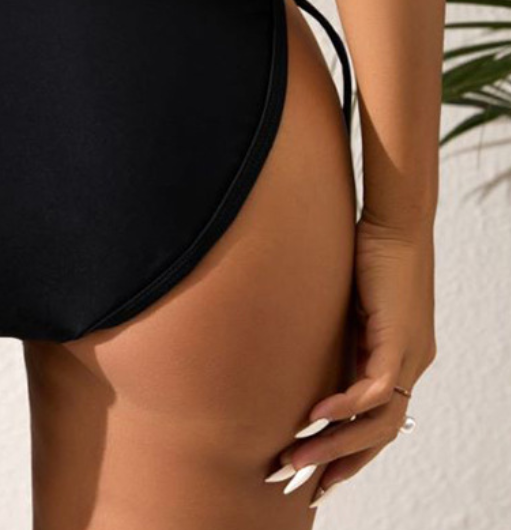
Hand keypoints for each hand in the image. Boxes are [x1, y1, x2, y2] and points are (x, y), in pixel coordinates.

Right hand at [266, 213, 435, 506]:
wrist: (395, 221)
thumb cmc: (368, 250)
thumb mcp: (347, 302)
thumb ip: (335, 331)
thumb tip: (294, 343)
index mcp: (397, 358)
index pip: (376, 423)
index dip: (345, 451)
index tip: (313, 472)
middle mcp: (410, 365)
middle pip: (378, 437)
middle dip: (338, 465)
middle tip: (302, 485)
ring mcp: (409, 356)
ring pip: (378, 424)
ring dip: (335, 446)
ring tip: (297, 459)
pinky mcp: (399, 339)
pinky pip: (374, 390)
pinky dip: (345, 408)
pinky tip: (315, 416)